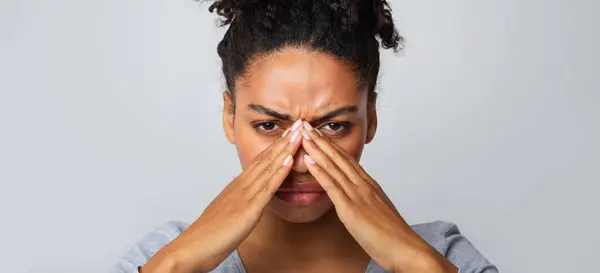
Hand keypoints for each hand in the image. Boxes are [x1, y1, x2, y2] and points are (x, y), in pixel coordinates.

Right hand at [141, 120, 304, 272]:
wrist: (193, 247)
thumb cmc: (208, 233)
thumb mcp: (224, 209)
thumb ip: (233, 195)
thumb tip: (237, 183)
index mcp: (237, 185)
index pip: (261, 160)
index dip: (276, 145)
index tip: (290, 132)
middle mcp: (241, 185)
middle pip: (267, 157)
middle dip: (285, 140)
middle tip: (300, 122)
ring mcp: (245, 195)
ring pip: (269, 167)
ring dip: (286, 149)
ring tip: (300, 133)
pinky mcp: (248, 209)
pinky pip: (267, 187)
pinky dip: (279, 172)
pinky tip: (288, 160)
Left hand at [299, 121, 456, 272]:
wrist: (405, 248)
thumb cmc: (393, 236)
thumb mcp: (377, 212)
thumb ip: (366, 201)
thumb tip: (357, 198)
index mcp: (369, 185)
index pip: (346, 160)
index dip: (331, 146)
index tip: (318, 133)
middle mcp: (363, 185)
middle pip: (338, 157)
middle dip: (320, 140)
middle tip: (305, 124)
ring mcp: (357, 195)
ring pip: (333, 166)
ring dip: (316, 149)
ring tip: (302, 134)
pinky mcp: (351, 208)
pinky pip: (332, 186)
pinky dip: (319, 171)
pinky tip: (308, 160)